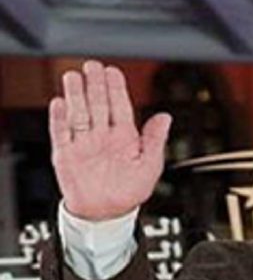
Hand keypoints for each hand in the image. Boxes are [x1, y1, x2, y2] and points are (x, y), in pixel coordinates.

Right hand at [49, 60, 171, 220]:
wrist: (107, 214)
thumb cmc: (130, 192)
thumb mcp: (151, 165)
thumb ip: (156, 140)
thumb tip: (165, 117)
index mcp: (125, 137)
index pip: (120, 106)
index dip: (116, 89)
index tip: (113, 72)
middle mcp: (104, 136)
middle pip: (98, 105)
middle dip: (95, 85)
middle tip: (92, 66)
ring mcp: (85, 144)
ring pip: (79, 114)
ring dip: (76, 96)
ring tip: (74, 77)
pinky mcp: (67, 155)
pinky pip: (61, 133)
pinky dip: (59, 119)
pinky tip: (59, 103)